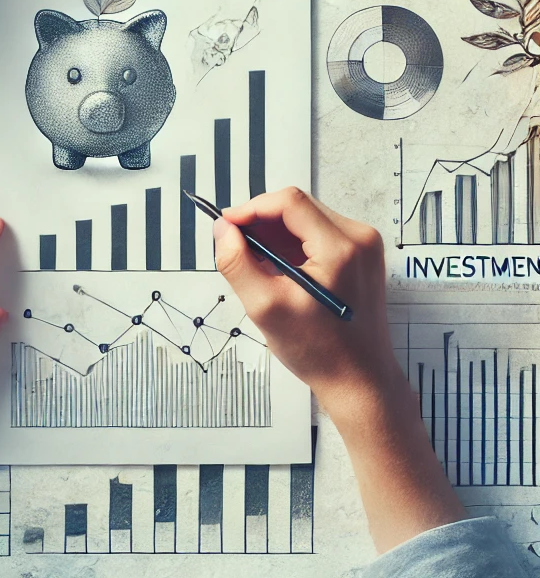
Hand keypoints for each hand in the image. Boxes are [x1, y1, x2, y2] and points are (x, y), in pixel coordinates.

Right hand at [213, 187, 402, 418]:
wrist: (361, 383)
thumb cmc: (321, 352)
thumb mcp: (266, 308)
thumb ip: (237, 263)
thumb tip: (223, 230)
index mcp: (341, 247)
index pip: (288, 202)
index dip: (252, 208)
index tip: (227, 225)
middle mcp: (359, 239)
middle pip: (297, 207)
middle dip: (262, 222)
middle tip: (236, 246)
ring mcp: (364, 247)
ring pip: (305, 219)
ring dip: (275, 234)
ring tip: (258, 264)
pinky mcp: (361, 257)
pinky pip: (317, 234)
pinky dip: (292, 245)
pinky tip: (279, 270)